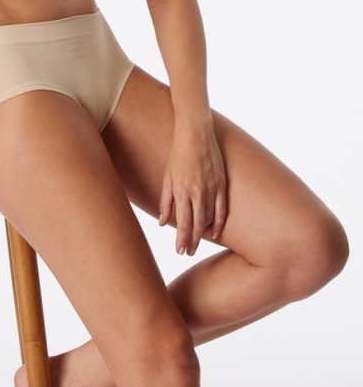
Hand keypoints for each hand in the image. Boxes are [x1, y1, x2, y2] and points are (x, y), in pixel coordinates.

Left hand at [158, 120, 226, 254]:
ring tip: (198, 244)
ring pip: (210, 218)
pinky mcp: (222, 183)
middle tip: (189, 253)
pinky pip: (222, 208)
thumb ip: (166, 201)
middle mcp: (198, 192)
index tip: (180, 251)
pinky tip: (215, 232)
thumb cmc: (177, 155)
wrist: (195, 134)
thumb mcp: (167, 177)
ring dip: (204, 234)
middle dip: (192, 241)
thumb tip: (163, 223)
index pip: (183, 223)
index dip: (182, 239)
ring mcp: (212, 188)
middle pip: (197, 224)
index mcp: (182, 190)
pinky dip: (219, 222)